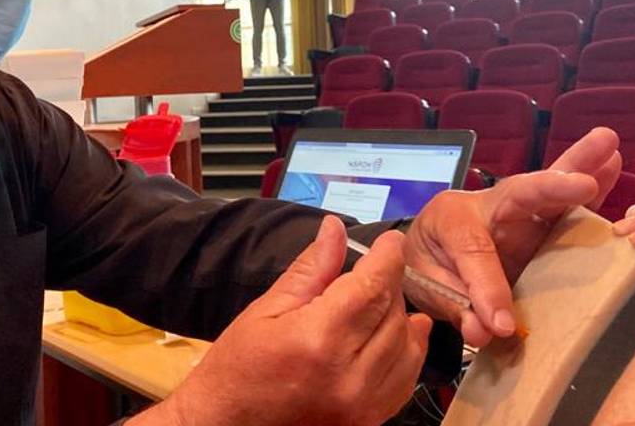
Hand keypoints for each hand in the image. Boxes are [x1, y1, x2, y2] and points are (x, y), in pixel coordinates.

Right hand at [141, 216, 431, 425]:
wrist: (227, 425)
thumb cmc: (238, 369)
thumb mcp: (266, 310)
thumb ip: (311, 269)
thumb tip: (335, 228)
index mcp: (317, 339)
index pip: (372, 286)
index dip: (387, 256)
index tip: (389, 241)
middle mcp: (348, 375)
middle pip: (392, 312)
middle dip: (388, 283)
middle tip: (372, 270)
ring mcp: (362, 403)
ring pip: (407, 345)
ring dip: (399, 316)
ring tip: (379, 300)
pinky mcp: (369, 419)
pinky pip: (406, 379)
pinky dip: (407, 351)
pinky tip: (400, 333)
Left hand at [402, 128, 622, 346]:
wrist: (424, 254)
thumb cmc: (424, 264)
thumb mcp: (427, 284)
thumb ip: (456, 305)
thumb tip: (486, 331)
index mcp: (450, 219)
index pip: (474, 250)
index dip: (488, 285)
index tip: (501, 324)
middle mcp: (487, 207)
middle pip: (519, 193)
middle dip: (552, 189)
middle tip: (584, 183)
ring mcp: (517, 213)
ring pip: (548, 190)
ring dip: (581, 169)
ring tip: (608, 145)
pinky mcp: (539, 223)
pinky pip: (565, 206)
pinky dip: (591, 187)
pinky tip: (612, 165)